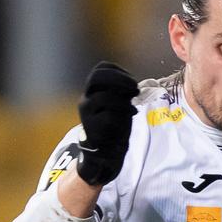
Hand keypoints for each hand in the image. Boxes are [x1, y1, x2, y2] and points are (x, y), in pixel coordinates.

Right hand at [74, 61, 137, 185]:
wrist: (105, 152)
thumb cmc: (114, 126)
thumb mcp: (118, 103)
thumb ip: (122, 92)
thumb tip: (131, 84)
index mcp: (92, 90)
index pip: (101, 68)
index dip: (119, 71)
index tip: (132, 80)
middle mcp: (86, 99)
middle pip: (97, 77)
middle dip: (120, 79)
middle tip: (135, 88)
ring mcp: (87, 114)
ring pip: (103, 98)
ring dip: (123, 101)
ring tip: (133, 107)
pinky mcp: (92, 129)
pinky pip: (108, 117)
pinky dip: (122, 115)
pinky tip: (131, 116)